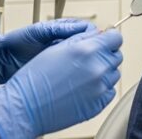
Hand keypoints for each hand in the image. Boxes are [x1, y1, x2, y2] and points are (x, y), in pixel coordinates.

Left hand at [0, 19, 96, 82]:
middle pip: (88, 44)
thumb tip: (81, 27)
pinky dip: (77, 70)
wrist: (2, 61)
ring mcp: (63, 56)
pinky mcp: (59, 69)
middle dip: (93, 48)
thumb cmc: (16, 43)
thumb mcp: (38, 32)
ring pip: (83, 57)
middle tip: (94, 54)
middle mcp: (65, 42)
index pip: (86, 30)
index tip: (96, 41)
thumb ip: (59, 28)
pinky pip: (73, 68)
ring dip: (85, 60)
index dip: (93, 35)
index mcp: (63, 30)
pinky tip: (76, 73)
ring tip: (84, 64)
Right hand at [0, 30, 122, 138]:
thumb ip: (83, 39)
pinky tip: (84, 89)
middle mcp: (98, 67)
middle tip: (89, 60)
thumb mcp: (57, 48)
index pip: (115, 38)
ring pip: (113, 74)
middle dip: (105, 55)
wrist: (25, 107)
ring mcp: (100, 87)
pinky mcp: (98, 103)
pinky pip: (109, 92)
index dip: (109, 38)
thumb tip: (98, 35)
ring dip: (103, 73)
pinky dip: (101, 89)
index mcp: (88, 50)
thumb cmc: (35, 78)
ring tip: (82, 77)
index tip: (105, 41)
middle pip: (116, 56)